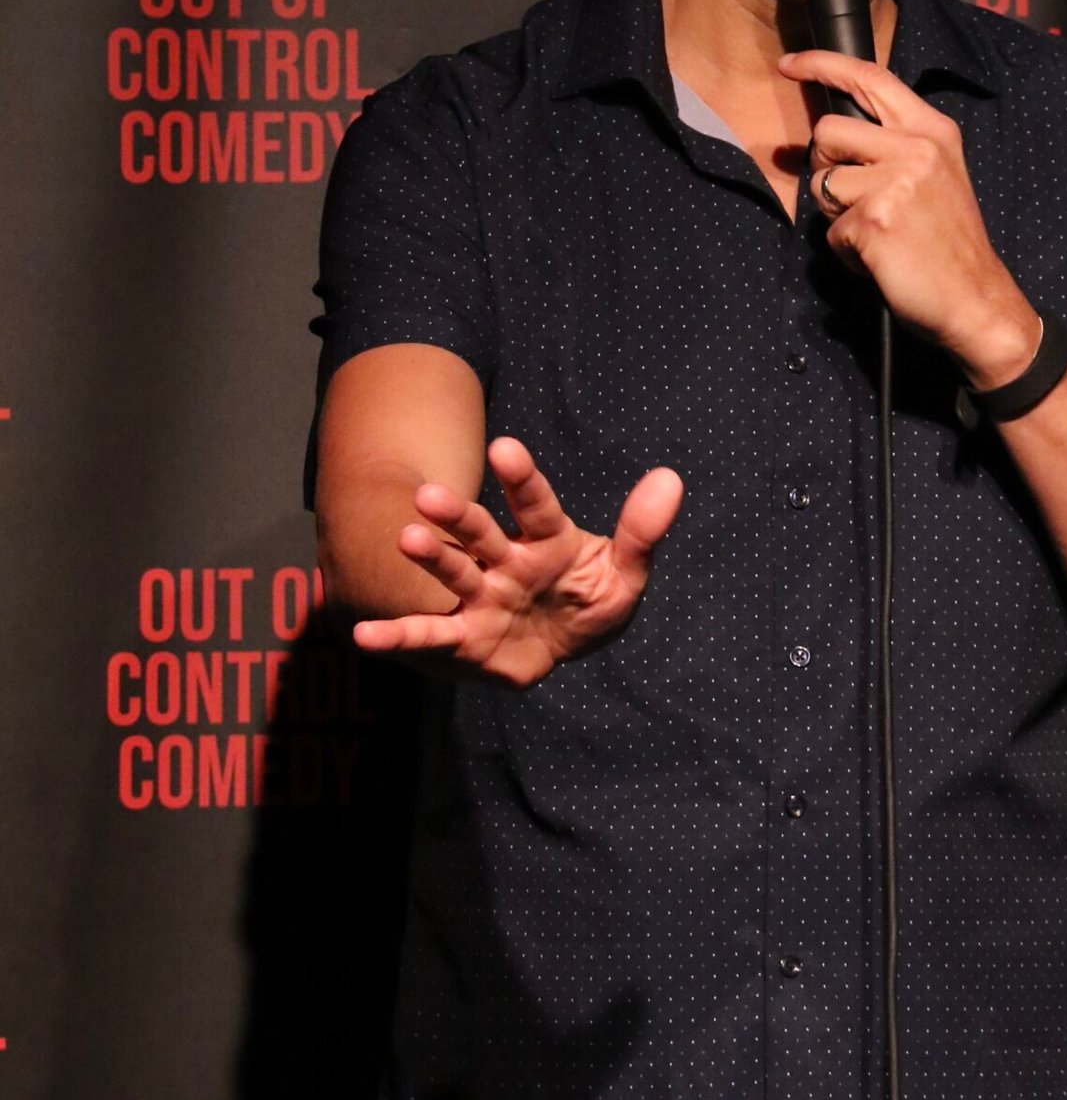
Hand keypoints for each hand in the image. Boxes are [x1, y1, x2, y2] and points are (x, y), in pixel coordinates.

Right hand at [352, 436, 683, 685]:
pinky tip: (363, 637)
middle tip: (428, 494)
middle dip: (457, 515)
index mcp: (547, 539)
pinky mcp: (465, 637)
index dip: (520, 478)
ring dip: (430, 556)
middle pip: (480, 533)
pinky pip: (428, 635)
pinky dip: (396, 636)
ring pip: (453, 572)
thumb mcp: (625, 574)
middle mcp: (506, 560)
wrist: (559, 651)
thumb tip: (671, 478)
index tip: (504, 448)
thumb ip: (641, 531)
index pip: (535, 503)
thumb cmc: (588, 601)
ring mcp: (482, 596)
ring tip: (406, 538)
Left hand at [777, 48, 1040, 386]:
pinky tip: (879, 260)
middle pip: (829, 130)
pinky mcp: (874, 219)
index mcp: (932, 130)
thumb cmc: (949, 243)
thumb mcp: (936, 175)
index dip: (822, 65)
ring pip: (822, 182)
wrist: (976, 298)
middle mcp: (916, 147)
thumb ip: (892, 146)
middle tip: (855, 199)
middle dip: (826, 165)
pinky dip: (846, 251)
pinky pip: (830, 230)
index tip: (788, 65)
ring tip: (876, 235)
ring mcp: (895, 182)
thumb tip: (827, 135)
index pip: (870, 78)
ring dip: (837, 215)